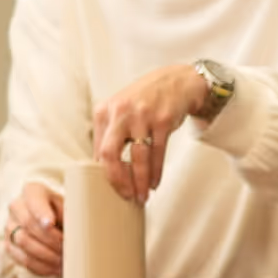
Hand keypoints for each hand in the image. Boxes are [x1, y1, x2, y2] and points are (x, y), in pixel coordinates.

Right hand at [3, 182, 63, 277]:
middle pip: (29, 224)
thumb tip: (73, 232)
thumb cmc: (61, 211)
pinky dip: (42, 266)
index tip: (50, 223)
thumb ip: (68, 214)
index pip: (34, 200)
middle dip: (50, 239)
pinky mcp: (9, 246)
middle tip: (67, 248)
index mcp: (32, 191)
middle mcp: (16, 207)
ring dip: (47, 255)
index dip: (41, 213)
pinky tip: (56, 268)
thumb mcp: (67, 206)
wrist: (47, 219)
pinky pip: (23, 259)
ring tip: (64, 261)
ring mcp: (9, 227)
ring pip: (24, 243)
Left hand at [91, 64, 211, 204]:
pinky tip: (154, 183)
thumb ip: (110, 134)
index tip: (111, 190)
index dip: (105, 175)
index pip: (99, 151)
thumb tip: (104, 168)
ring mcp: (142, 116)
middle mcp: (120, 112)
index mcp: (104, 111)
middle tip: (126, 197)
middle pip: (110, 155)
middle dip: (118, 182)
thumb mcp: (121, 110)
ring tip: (142, 196)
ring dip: (140, 182)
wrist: (178, 81)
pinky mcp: (163, 120)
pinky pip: (157, 154)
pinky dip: (156, 172)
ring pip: (138, 159)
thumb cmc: (146, 100)